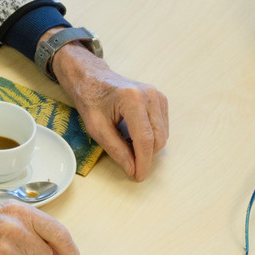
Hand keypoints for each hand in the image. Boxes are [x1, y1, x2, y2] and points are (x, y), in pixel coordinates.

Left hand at [49, 42, 169, 179]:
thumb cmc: (91, 99)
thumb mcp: (97, 128)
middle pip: (158, 139)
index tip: (138, 176)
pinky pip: (163, 127)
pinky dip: (152, 137)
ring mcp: (158, 96)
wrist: (93, 78)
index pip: (145, 139)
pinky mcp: (161, 99)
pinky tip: (134, 135)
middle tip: (130, 164)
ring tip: (128, 144)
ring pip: (163, 135)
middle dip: (146, 157)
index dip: (143, 162)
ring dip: (149, 147)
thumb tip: (132, 168)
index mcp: (132, 100)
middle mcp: (150, 96)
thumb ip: (116, 149)